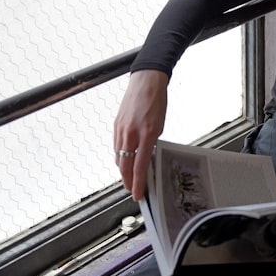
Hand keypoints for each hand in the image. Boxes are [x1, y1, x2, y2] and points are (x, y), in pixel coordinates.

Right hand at [113, 69, 168, 200]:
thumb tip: (146, 157)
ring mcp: (121, 129)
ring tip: (128, 179)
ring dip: (123, 170)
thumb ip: (152, 142)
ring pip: (118, 157)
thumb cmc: (156, 101)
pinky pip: (115, 146)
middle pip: (125, 165)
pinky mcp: (115, 124)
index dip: (138, 183)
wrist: (145, 81)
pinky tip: (124, 160)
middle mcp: (131, 133)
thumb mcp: (160, 125)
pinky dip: (119, 155)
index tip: (138, 194)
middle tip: (132, 190)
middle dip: (127, 181)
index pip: (140, 165)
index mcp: (147, 133)